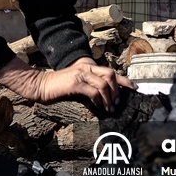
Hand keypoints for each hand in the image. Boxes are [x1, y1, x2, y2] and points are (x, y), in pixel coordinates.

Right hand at [0, 56, 135, 112]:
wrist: (41, 86)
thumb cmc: (58, 88)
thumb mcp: (77, 87)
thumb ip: (90, 89)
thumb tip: (104, 101)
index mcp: (88, 66)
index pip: (110, 71)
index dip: (124, 80)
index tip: (134, 88)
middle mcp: (86, 67)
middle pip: (110, 74)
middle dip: (118, 90)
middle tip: (117, 102)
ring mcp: (81, 74)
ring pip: (104, 84)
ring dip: (109, 98)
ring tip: (109, 108)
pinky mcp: (75, 83)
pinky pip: (93, 91)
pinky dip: (99, 101)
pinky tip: (98, 107)